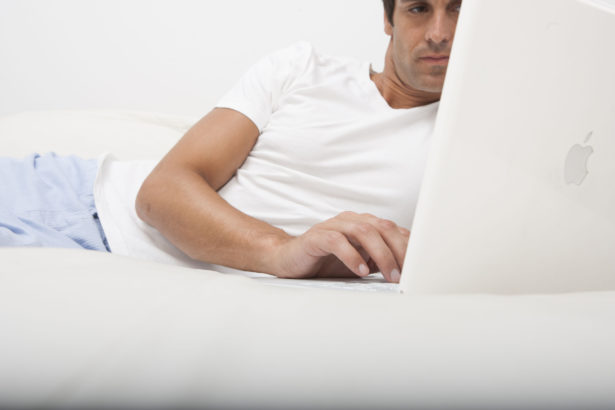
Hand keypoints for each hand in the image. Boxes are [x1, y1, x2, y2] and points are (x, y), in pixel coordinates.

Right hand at [272, 211, 409, 282]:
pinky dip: (352, 256)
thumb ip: (381, 261)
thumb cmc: (327, 263)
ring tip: (389, 275)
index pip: (393, 230)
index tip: (421, 267)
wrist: (289, 261)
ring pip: (363, 231)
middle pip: (383, 227)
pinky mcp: (316, 237)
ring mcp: (333, 226)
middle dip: (399, 250)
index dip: (409, 247)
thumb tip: (409, 271)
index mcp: (364, 223)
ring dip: (381, 254)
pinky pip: (337, 241)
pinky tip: (361, 271)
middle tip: (406, 274)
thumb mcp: (360, 263)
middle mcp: (350, 220)